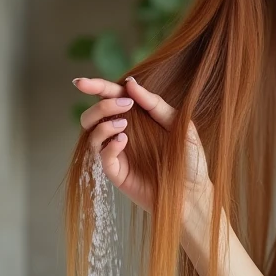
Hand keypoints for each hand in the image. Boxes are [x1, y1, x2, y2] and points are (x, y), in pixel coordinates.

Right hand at [74, 76, 210, 214]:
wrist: (193, 193)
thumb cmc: (189, 158)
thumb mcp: (179, 124)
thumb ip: (155, 104)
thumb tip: (130, 82)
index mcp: (136, 118)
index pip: (110, 98)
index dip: (94, 87)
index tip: (82, 82)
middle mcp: (122, 133)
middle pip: (93, 115)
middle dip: (101, 105)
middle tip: (124, 105)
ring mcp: (117, 153)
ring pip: (91, 133)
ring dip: (103, 123)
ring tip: (124, 124)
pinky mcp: (116, 172)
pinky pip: (101, 156)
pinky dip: (108, 144)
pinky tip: (123, 140)